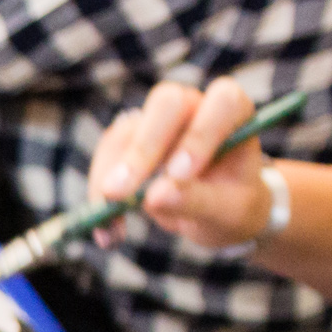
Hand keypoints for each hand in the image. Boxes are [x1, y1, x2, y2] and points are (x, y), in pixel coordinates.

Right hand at [87, 78, 271, 249]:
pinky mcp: (127, 138)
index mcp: (233, 113)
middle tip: (121, 194)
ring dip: (110, 176)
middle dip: (143, 149)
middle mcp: (194, 106)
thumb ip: (197, 200)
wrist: (213, 211)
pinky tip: (107, 229)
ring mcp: (157, 118)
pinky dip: (98, 194)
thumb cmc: (230, 204)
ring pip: (127, 131)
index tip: (179, 175)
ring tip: (109, 222)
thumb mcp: (226, 211)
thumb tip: (153, 197)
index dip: (199, 135)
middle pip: (166, 104)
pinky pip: (105, 156)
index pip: (222, 102)